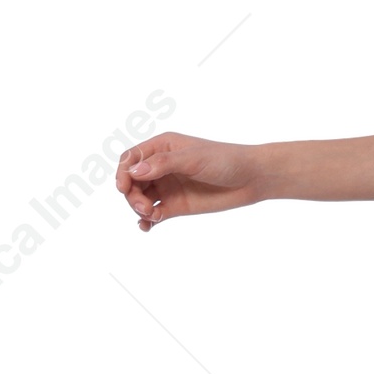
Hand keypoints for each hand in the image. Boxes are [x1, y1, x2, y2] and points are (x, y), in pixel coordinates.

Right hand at [116, 131, 263, 230]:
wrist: (251, 179)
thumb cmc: (225, 160)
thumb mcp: (194, 158)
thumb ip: (165, 163)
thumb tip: (134, 171)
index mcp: (162, 147)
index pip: (131, 159)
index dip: (123, 173)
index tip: (123, 188)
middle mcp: (161, 166)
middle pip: (131, 181)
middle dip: (132, 196)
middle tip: (144, 208)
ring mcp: (167, 186)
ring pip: (139, 198)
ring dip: (139, 208)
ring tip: (151, 215)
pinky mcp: (175, 205)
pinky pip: (152, 214)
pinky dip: (146, 221)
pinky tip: (146, 227)